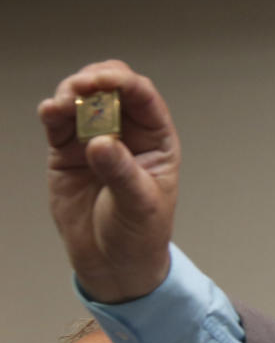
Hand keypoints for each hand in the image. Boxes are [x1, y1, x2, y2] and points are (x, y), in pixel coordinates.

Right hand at [38, 60, 180, 302]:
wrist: (113, 263)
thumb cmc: (139, 234)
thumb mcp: (139, 206)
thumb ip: (122, 173)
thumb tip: (101, 142)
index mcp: (156, 141)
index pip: (143, 98)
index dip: (123, 82)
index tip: (102, 82)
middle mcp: (127, 134)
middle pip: (111, 88)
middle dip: (94, 80)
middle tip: (79, 89)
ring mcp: (95, 139)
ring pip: (82, 99)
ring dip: (69, 93)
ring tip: (62, 107)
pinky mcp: (67, 151)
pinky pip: (58, 122)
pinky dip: (52, 112)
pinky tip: (50, 112)